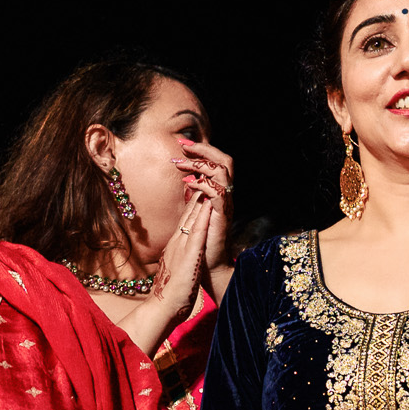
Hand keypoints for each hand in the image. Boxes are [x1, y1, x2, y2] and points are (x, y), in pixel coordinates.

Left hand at [176, 136, 235, 266]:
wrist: (209, 265)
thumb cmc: (203, 241)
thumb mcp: (197, 211)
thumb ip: (196, 195)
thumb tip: (188, 177)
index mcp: (221, 192)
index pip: (218, 162)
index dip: (203, 151)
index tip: (183, 145)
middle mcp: (226, 195)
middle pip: (225, 160)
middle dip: (204, 149)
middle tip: (183, 145)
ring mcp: (226, 204)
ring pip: (222, 172)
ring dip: (200, 164)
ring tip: (181, 164)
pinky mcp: (222, 215)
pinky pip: (217, 192)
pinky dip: (202, 184)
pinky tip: (188, 183)